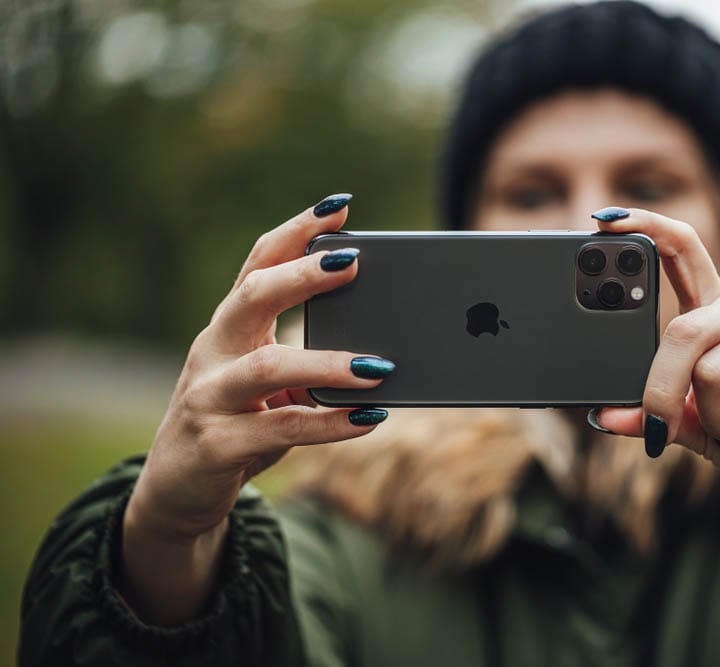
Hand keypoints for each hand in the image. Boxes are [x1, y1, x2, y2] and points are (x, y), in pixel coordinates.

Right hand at [128, 194, 392, 540]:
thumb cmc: (236, 424)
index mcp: (229, 329)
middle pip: (252, 298)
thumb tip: (380, 346)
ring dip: (328, 363)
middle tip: (354, 262)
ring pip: (267, 368)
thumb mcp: (267, 384)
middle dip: (302, 276)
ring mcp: (209, 398)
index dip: (295, 233)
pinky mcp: (217, 445)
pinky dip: (329, 423)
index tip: (337, 206)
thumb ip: (306, 358)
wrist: (176, 490)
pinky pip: (281, 429)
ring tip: (379, 366)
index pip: (258, 265)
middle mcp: (213, 353)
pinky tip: (369, 418)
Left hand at [590, 207, 719, 555]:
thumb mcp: (696, 426)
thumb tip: (606, 415)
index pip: (682, 251)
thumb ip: (656, 414)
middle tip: (661, 432)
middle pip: (682, 331)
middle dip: (661, 393)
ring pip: (710, 374)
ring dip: (714, 424)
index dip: (648, 228)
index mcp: (715, 312)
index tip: (608, 222)